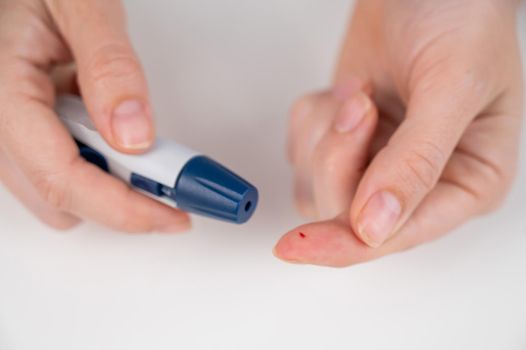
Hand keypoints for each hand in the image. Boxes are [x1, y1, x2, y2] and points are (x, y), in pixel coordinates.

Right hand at [0, 0, 189, 231]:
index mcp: (1, 93)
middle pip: (61, 199)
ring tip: (138, 143)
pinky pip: (59, 172)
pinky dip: (97, 166)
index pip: (61, 178)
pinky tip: (108, 131)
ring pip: (59, 195)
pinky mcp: (20, 135)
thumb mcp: (81, 6)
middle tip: (174, 178)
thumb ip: (110, 67)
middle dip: (122, 200)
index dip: (124, 208)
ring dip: (108, 183)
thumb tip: (134, 134)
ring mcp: (4, 134)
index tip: (173, 214)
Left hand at [275, 0, 523, 266]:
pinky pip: (302, 154)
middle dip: (338, 158)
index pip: (399, 235)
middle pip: (347, 213)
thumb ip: (416, 161)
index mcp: (467, 183)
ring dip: (324, 137)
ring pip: (318, 186)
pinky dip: (311, 122)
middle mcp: (420, 183)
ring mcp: (377, 164)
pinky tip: (344, 95)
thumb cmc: (463, 19)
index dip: (346, 244)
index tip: (299, 246)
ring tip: (358, 94)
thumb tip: (375, 226)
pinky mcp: (345, 143)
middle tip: (359, 104)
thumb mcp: (452, 87)